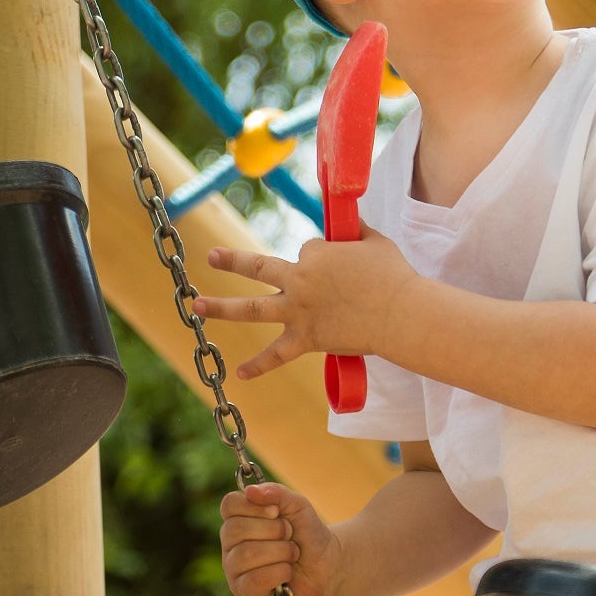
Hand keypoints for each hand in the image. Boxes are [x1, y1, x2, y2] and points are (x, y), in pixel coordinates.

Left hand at [195, 228, 418, 378]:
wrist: (399, 313)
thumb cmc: (392, 276)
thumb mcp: (374, 241)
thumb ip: (356, 231)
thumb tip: (351, 222)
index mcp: (313, 255)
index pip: (307, 252)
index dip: (322, 260)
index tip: (340, 270)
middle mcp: (298, 282)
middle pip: (258, 268)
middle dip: (232, 261)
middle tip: (212, 257)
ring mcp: (298, 312)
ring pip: (252, 309)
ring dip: (222, 308)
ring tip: (196, 306)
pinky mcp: (306, 339)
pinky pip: (277, 355)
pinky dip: (258, 365)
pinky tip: (239, 373)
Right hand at [219, 481, 344, 595]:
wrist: (328, 567)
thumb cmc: (308, 535)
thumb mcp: (298, 506)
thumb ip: (276, 493)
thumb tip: (251, 491)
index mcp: (238, 519)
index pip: (229, 505)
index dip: (255, 506)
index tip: (277, 512)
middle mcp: (231, 544)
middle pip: (236, 529)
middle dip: (274, 530)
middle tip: (290, 536)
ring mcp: (234, 569)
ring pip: (247, 554)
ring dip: (281, 552)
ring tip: (292, 555)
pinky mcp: (244, 592)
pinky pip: (255, 579)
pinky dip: (280, 572)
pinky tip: (287, 574)